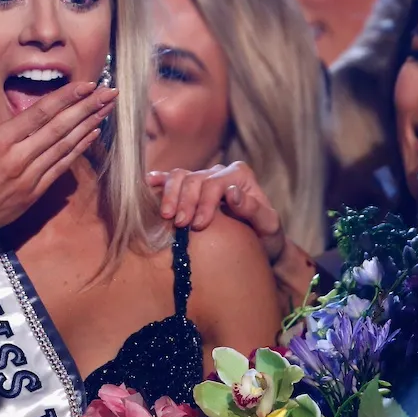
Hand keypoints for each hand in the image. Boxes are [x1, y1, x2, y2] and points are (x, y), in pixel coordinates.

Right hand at [0, 79, 117, 239]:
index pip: (39, 114)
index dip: (65, 97)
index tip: (86, 84)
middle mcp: (19, 159)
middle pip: (60, 128)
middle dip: (87, 108)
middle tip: (109, 92)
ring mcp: (30, 178)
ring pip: (65, 147)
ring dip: (88, 125)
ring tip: (107, 108)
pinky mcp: (34, 193)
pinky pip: (61, 167)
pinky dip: (78, 149)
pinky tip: (91, 135)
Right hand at [146, 161, 285, 261]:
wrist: (261, 245)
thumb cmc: (267, 236)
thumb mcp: (269, 226)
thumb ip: (254, 209)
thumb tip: (232, 192)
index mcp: (240, 175)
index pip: (215, 183)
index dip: (205, 202)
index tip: (199, 225)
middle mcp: (220, 172)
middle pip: (195, 179)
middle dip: (185, 200)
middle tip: (178, 223)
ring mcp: (203, 178)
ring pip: (180, 176)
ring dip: (170, 194)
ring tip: (166, 215)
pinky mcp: (191, 188)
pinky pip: (173, 178)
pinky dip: (161, 180)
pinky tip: (148, 183)